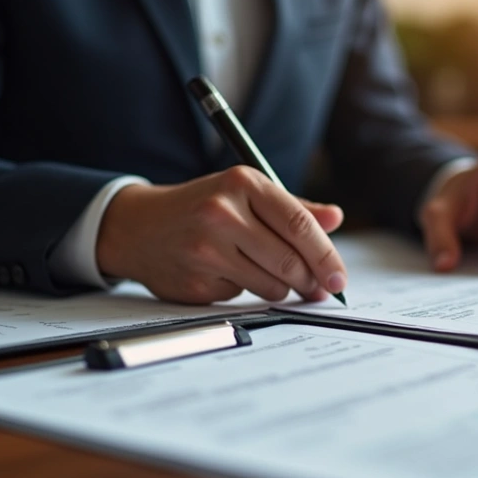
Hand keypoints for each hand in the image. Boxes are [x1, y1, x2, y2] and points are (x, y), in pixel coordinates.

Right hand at [97, 166, 347, 303]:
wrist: (139, 227)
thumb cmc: (202, 208)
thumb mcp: (245, 194)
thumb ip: (293, 208)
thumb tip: (335, 218)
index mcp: (242, 182)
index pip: (298, 224)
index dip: (326, 256)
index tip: (339, 279)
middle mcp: (222, 212)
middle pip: (289, 261)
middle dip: (311, 282)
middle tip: (318, 290)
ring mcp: (206, 249)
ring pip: (270, 285)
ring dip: (281, 289)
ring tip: (270, 276)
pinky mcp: (196, 281)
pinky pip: (242, 295)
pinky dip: (245, 290)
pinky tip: (227, 273)